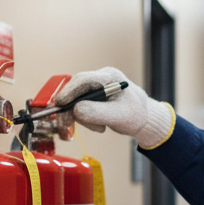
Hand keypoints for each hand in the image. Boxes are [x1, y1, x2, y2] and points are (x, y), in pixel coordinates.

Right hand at [54, 67, 173, 147]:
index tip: (59, 104)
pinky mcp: (93, 97)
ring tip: (100, 127)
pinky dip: (84, 118)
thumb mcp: (118, 116)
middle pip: (76, 89)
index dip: (69, 91)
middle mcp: (101, 78)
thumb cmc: (136, 115)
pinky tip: (99, 126)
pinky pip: (80, 106)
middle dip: (70, 108)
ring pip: (76, 100)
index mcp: (110, 77)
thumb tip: (75, 110)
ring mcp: (96, 87)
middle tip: (65, 125)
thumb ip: (97, 113)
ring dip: (82, 117)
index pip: (84, 79)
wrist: (144, 119)